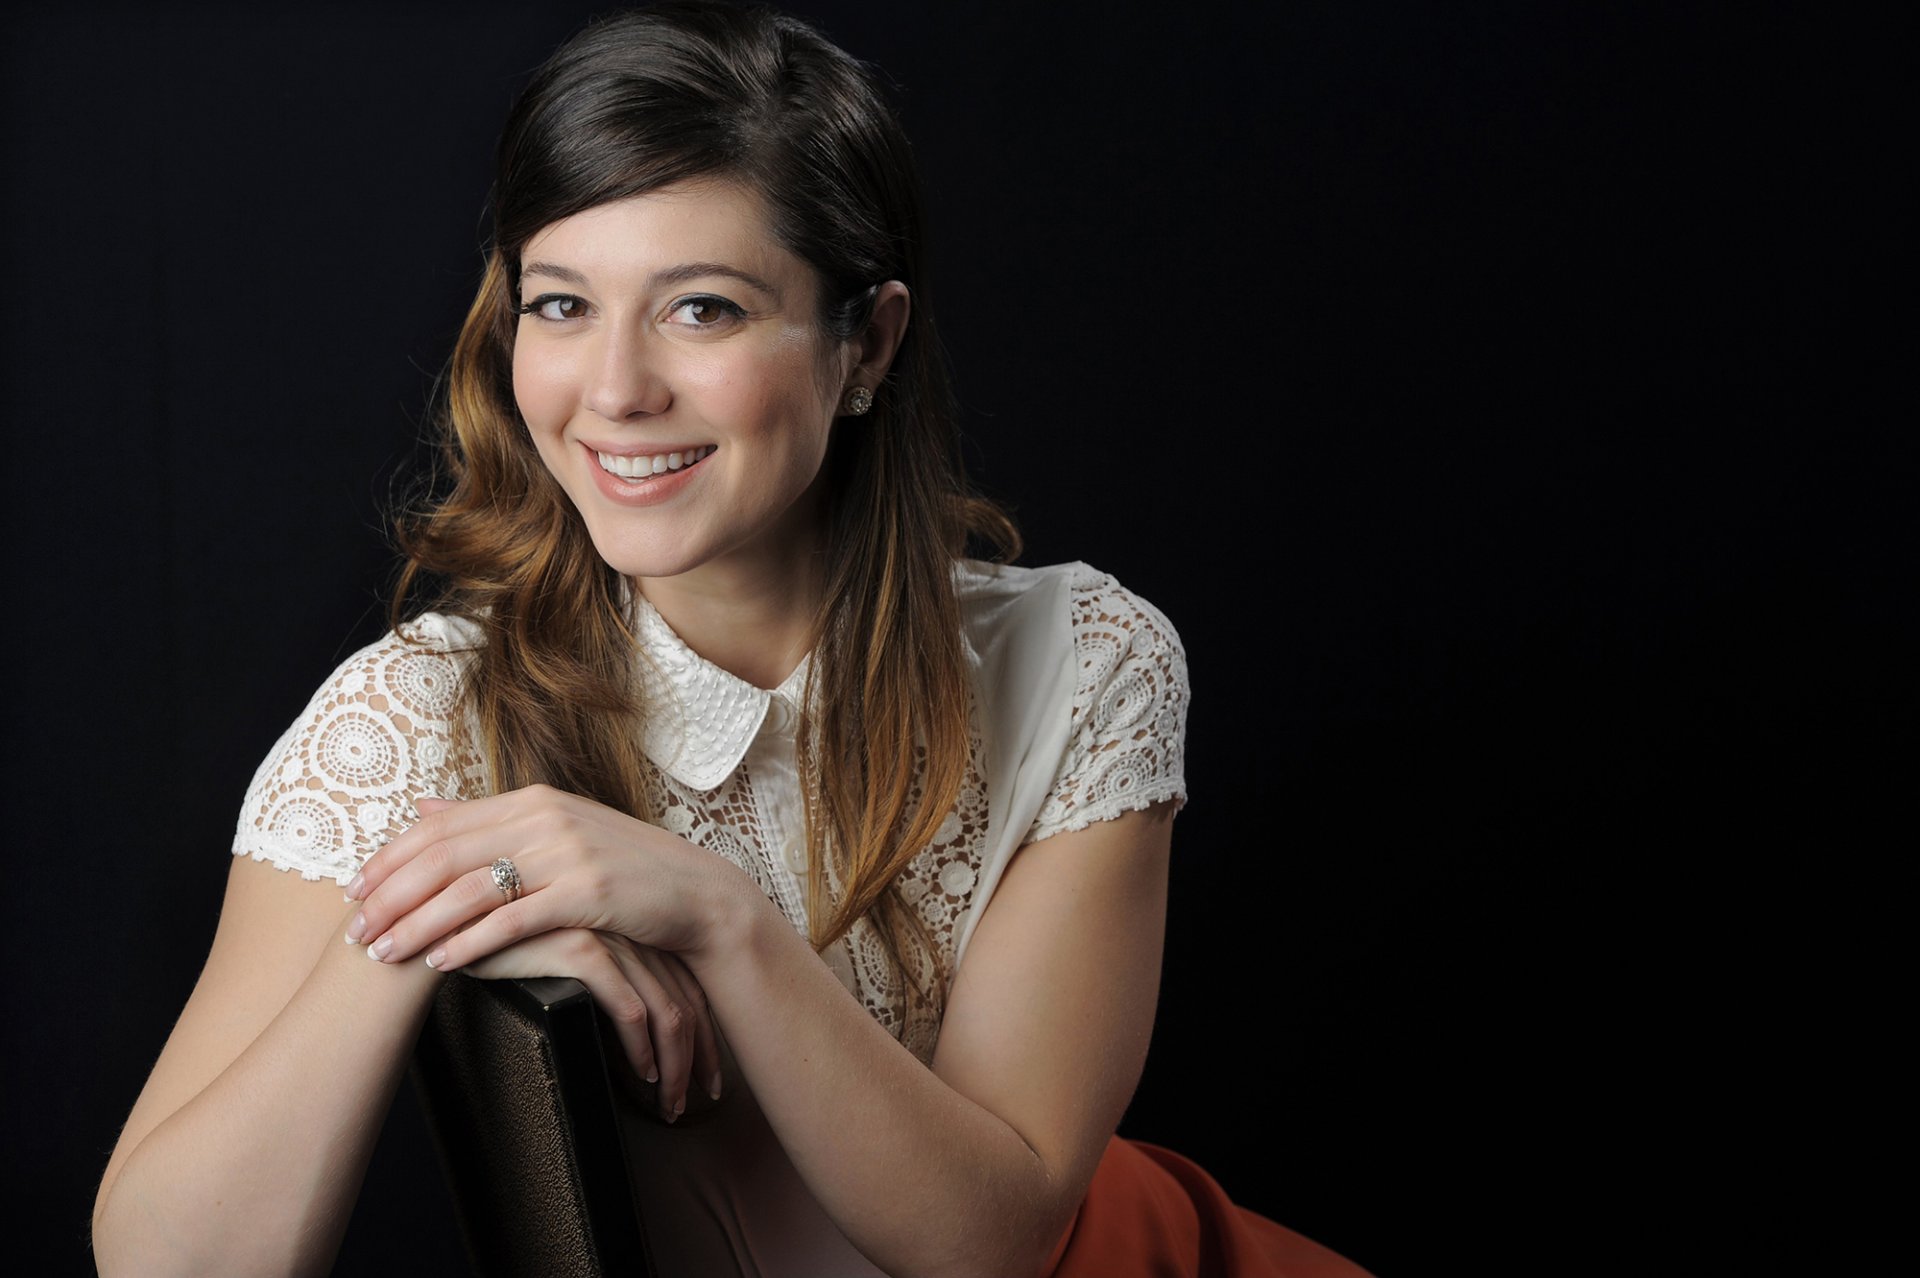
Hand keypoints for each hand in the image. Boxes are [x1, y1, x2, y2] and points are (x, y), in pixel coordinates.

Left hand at [345, 785, 734, 977]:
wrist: (695, 894)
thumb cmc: (622, 870)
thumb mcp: (556, 831)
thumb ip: (489, 820)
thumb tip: (422, 805)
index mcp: (532, 799)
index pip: (441, 824)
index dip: (390, 857)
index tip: (352, 890)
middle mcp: (545, 818)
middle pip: (445, 855)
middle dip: (391, 895)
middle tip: (354, 932)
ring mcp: (568, 852)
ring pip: (471, 888)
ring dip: (419, 924)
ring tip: (385, 955)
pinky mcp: (588, 892)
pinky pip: (515, 918)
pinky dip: (473, 941)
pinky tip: (443, 963)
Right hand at [461, 925, 724, 1119]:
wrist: (449, 922)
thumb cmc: (511, 948)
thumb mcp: (568, 955)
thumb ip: (606, 970)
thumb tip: (642, 1025)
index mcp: (636, 923)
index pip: (690, 984)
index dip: (706, 1032)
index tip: (710, 1073)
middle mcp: (631, 925)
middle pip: (687, 999)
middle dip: (700, 1056)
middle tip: (701, 1097)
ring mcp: (609, 934)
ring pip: (665, 1010)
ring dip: (673, 1064)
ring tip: (669, 1102)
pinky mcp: (582, 949)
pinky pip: (629, 1009)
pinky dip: (641, 1048)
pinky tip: (641, 1075)